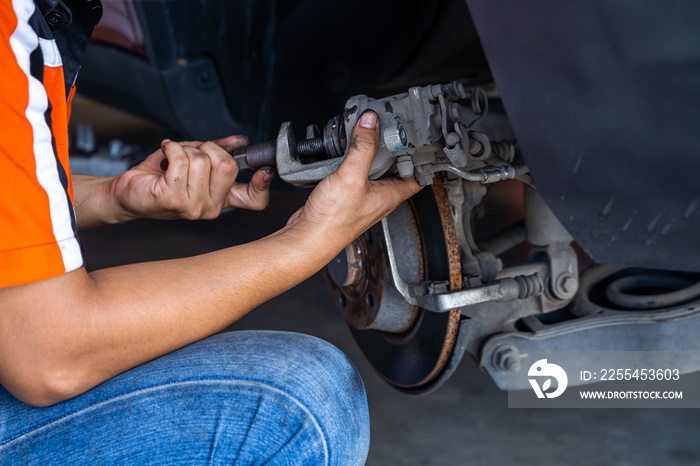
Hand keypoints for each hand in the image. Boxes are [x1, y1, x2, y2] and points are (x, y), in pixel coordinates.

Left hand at [111, 136, 273, 220]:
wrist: (129, 193)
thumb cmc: (160, 178)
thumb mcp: (195, 161)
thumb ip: (219, 151)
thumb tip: (239, 142)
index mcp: (221, 200)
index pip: (255, 200)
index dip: (263, 183)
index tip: (264, 169)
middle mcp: (210, 207)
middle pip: (228, 166)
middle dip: (210, 147)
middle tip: (194, 151)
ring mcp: (192, 206)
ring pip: (202, 160)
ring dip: (185, 149)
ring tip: (174, 158)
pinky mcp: (172, 198)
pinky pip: (180, 160)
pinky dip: (171, 148)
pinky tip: (166, 153)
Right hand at [286, 110, 422, 248]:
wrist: (308, 236)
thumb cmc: (333, 220)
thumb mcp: (352, 176)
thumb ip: (363, 147)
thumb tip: (371, 122)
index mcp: (390, 195)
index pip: (417, 175)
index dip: (421, 157)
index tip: (418, 138)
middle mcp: (379, 197)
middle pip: (395, 169)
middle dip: (395, 149)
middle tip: (392, 129)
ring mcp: (363, 197)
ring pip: (375, 171)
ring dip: (373, 154)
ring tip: (370, 135)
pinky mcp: (346, 196)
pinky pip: (356, 175)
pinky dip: (354, 162)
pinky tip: (346, 153)